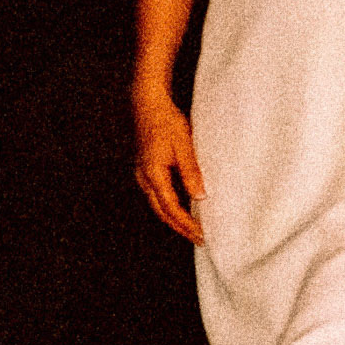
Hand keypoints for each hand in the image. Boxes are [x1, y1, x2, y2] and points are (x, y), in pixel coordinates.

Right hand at [133, 89, 206, 242]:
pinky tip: (184, 207)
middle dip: (181, 227)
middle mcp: (144, 178)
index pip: (171, 208)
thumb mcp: (183, 145)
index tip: (201, 234)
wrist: (148, 105)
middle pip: (163, 212)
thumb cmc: (166, 122)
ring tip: (193, 228)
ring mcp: (143, 175)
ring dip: (175, 218)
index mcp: (153, 174)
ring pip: (159, 205)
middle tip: (200, 239)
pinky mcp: (147, 170)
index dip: (186, 223)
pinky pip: (159, 195)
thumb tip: (199, 196)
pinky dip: (171, 206)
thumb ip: (191, 171)